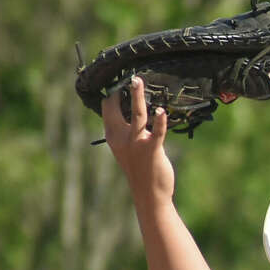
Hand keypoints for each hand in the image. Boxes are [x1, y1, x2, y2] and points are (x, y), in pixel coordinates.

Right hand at [100, 76, 174, 204]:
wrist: (149, 194)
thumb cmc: (140, 169)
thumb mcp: (127, 148)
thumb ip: (126, 130)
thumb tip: (131, 108)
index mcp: (112, 136)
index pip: (107, 108)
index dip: (113, 92)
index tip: (120, 79)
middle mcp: (121, 138)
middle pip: (116, 107)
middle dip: (121, 90)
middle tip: (129, 75)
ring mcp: (136, 144)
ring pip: (137, 115)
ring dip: (138, 96)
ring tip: (137, 81)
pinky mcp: (152, 150)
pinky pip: (157, 132)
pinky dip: (160, 121)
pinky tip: (161, 111)